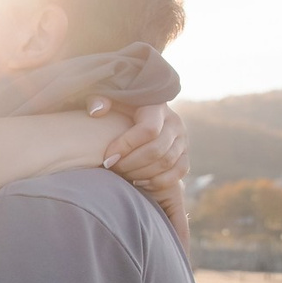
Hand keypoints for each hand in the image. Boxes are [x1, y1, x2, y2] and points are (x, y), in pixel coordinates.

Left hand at [92, 99, 189, 243]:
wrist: (138, 115)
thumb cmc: (119, 109)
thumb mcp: (108, 100)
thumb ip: (99, 100)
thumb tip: (97, 111)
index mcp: (156, 107)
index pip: (148, 130)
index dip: (126, 146)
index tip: (107, 158)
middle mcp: (174, 123)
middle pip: (157, 150)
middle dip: (130, 164)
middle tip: (112, 168)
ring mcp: (182, 140)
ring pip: (167, 163)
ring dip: (141, 173)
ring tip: (121, 175)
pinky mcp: (185, 155)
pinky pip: (180, 172)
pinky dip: (158, 181)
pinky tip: (138, 182)